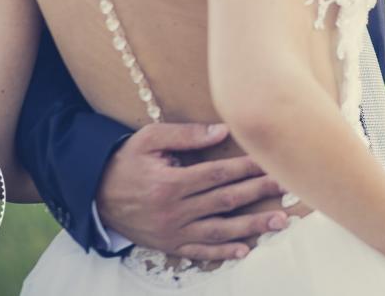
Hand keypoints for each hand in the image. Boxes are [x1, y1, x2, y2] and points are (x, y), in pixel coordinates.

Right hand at [95, 122, 288, 261]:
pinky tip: (246, 250)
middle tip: (289, 187)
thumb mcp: (149, 139)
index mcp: (170, 183)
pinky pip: (200, 252)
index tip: (272, 161)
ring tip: (280, 222)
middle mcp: (174, 210)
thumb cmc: (126, 161)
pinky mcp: (170, 245)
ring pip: (220, 230)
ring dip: (252, 226)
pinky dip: (223, 253)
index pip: (218, 174)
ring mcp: (173, 231)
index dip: (248, 167)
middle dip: (259, 193)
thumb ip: (185, 134)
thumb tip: (221, 130)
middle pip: (226, 201)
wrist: (95, 195)